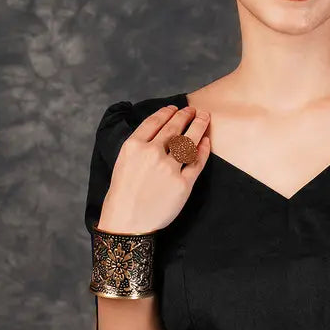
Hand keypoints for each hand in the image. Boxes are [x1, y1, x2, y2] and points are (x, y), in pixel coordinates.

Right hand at [98, 104, 210, 232]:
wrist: (127, 221)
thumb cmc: (123, 194)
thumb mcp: (123, 162)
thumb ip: (139, 146)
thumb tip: (159, 132)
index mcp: (134, 146)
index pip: (154, 122)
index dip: (167, 112)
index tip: (174, 108)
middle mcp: (152, 153)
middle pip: (174, 128)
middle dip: (186, 115)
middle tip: (194, 110)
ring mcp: (168, 168)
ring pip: (188, 141)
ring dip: (198, 126)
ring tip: (204, 118)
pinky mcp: (183, 183)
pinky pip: (197, 162)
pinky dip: (203, 149)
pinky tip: (206, 142)